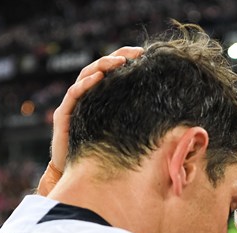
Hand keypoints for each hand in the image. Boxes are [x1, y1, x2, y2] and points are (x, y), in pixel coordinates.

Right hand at [37, 46, 143, 194]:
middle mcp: (87, 96)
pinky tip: (98, 78)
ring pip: (86, 76)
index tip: (144, 55)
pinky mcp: (64, 114)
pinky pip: (74, 94)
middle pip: (100, 67)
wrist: (79, 176)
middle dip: (118, 57)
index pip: (112, 71)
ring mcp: (74, 104)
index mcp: (101, 97)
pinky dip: (85, 84)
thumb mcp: (126, 134)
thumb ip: (139, 122)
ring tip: (119, 61)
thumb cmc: (105, 156)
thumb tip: (172, 120)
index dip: (126, 59)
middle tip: (136, 53)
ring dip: (103, 66)